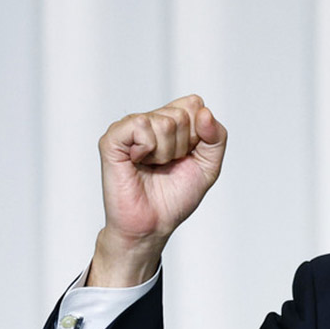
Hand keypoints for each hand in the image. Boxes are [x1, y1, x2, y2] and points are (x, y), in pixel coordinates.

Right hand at [89, 95, 227, 286]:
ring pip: (163, 122)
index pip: (194, 104)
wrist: (153, 224)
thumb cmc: (175, 196)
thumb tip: (204, 112)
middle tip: (167, 165)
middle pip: (181, 114)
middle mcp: (150, 120)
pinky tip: (138, 161)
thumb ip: (217, 137)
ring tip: (153, 166)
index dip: (198, 134)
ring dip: (165, 153)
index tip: (187, 156)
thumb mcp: (209, 166)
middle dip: (182, 146)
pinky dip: (148, 148)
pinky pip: (140, 125)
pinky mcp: (112, 139)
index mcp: (171, 122)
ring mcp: (129, 128)